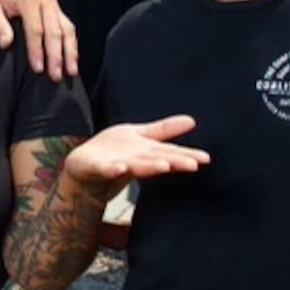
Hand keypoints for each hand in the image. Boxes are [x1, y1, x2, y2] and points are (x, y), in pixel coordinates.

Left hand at [0, 0, 78, 79]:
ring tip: (71, 72)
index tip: (37, 69)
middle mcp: (46, 1)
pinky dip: (71, 45)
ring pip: (67, 30)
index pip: (36, 29)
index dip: (37, 50)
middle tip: (55, 77)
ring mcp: (53, 5)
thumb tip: (6, 43)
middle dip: (57, 56)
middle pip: (55, 32)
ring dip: (70, 52)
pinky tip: (71, 60)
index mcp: (30, 0)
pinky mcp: (55, 10)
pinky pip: (67, 28)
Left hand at [63, 115, 208, 185]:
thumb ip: (164, 130)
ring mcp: (117, 165)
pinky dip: (112, 168)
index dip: (187, 155)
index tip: (205, 159)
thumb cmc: (115, 151)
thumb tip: (192, 120)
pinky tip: (118, 167)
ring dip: (149, 166)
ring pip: (135, 166)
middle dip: (173, 162)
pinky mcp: (98, 167)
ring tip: (163, 166)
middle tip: (192, 165)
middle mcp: (135, 160)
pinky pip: (106, 168)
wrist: (83, 167)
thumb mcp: (141, 136)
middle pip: (156, 160)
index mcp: (146, 152)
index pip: (170, 153)